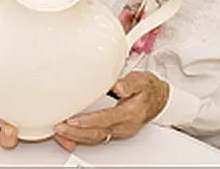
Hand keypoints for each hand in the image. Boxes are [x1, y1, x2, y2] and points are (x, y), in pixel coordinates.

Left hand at [53, 71, 168, 150]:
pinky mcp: (114, 131)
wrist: (159, 99)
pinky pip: (97, 138)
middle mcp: (124, 125)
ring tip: (60, 132)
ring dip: (77, 137)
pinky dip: (82, 139)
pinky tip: (70, 137)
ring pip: (96, 138)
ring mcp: (119, 131)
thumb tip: (118, 87)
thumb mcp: (141, 80)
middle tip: (60, 128)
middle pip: (98, 133)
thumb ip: (129, 83)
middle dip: (77, 132)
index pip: (106, 119)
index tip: (73, 120)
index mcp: (130, 112)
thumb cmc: (148, 89)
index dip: (89, 120)